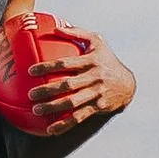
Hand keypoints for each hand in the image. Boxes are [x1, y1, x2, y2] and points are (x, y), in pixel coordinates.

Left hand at [14, 25, 133, 133]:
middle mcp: (94, 77)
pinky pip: (79, 117)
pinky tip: (51, 130)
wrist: (128, 83)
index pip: (66, 64)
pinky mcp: (98, 107)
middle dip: (47, 90)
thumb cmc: (107, 60)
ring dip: (54, 108)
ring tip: (37, 110)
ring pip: (73, 102)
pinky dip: (65, 124)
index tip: (31, 71)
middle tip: (31, 94)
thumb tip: (56, 27)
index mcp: (91, 61)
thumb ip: (77, 33)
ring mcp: (96, 93)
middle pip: (67, 84)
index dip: (47, 67)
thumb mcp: (97, 42)